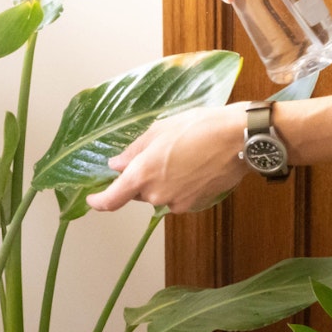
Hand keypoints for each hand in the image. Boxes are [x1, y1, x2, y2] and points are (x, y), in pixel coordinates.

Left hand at [86, 104, 250, 213]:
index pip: (111, 200)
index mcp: (142, 175)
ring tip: (182, 155)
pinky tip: (194, 164)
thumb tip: (116, 165)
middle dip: (142, 178)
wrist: (239, 139)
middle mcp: (157, 194)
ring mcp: (177, 202)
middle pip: (139, 193)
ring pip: (160, 194)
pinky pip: (178, 196)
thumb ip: (133, 151)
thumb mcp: (159, 130)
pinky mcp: (196, 204)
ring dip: (163, 180)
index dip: (98, 201)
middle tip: (157, 153)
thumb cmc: (199, 128)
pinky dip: (181, 184)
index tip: (93, 198)